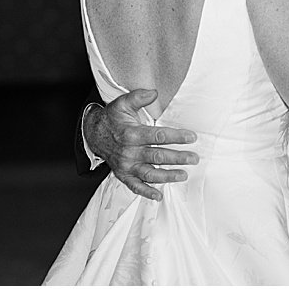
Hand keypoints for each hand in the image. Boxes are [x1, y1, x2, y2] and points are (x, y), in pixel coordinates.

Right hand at [83, 89, 198, 200]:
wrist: (93, 134)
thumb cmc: (112, 118)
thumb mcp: (122, 103)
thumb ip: (138, 97)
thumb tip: (154, 93)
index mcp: (132, 133)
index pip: (158, 136)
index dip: (176, 137)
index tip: (192, 137)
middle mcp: (129, 152)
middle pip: (157, 157)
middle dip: (178, 158)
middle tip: (194, 158)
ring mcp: (126, 165)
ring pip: (149, 174)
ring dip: (167, 176)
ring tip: (184, 175)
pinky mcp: (123, 174)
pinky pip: (135, 186)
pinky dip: (146, 193)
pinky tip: (158, 196)